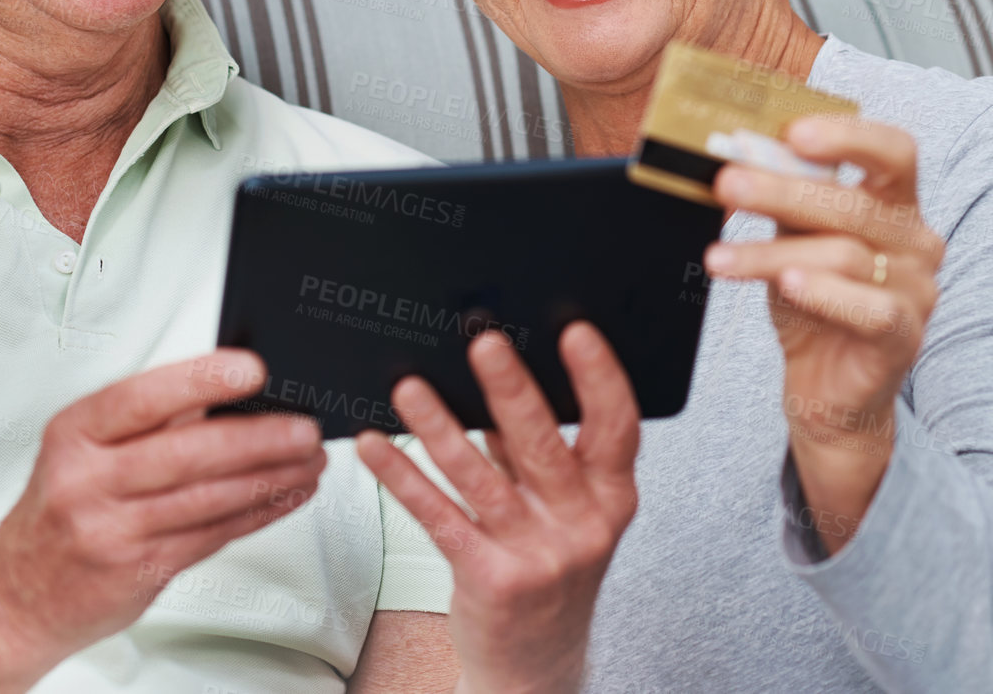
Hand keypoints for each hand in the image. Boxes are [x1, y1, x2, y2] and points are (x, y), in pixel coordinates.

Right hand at [0, 350, 325, 671]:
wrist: (17, 593)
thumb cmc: (63, 506)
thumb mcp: (83, 448)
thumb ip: (147, 421)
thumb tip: (228, 392)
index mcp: (76, 432)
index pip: (141, 397)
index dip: (200, 381)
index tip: (252, 369)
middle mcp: (88, 480)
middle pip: (186, 454)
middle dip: (257, 439)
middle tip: (304, 429)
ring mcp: (111, 531)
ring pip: (207, 499)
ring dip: (270, 478)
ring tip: (309, 460)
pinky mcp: (137, 571)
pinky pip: (211, 536)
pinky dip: (256, 514)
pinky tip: (284, 495)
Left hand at [356, 323, 638, 693]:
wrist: (536, 663)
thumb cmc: (548, 564)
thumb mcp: (564, 508)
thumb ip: (537, 448)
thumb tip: (496, 370)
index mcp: (611, 496)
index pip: (616, 428)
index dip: (599, 378)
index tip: (576, 332)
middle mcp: (582, 524)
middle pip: (542, 444)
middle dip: (510, 389)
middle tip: (483, 342)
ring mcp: (537, 555)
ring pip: (480, 477)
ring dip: (439, 426)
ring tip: (409, 388)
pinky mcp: (489, 578)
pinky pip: (438, 516)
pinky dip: (402, 475)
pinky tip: (376, 445)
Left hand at [706, 116, 944, 551]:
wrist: (828, 388)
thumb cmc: (812, 302)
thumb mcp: (793, 239)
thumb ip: (782, 197)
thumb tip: (740, 154)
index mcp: (895, 205)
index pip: (893, 151)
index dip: (848, 135)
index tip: (792, 132)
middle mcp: (916, 242)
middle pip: (854, 202)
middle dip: (782, 190)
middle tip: (726, 184)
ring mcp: (916, 290)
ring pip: (844, 254)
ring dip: (772, 252)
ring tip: (718, 257)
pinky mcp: (903, 335)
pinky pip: (869, 308)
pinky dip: (824, 293)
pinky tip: (787, 285)